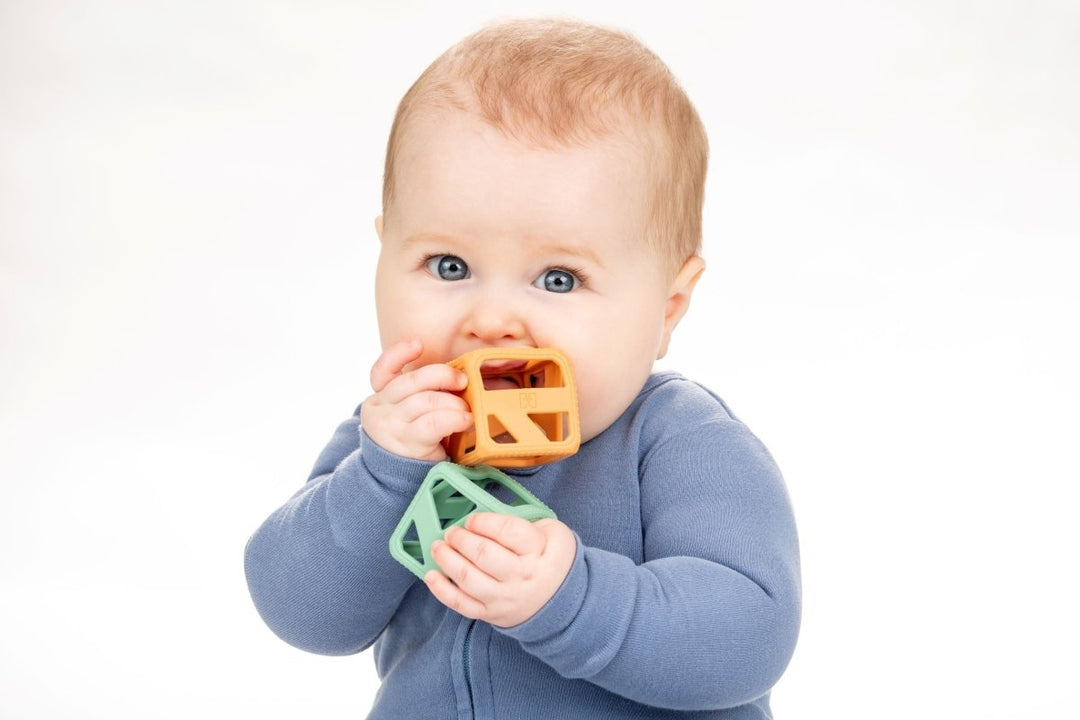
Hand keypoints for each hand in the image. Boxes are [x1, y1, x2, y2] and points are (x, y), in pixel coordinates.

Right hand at [360, 340, 471, 460]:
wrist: (397, 478)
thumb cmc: (412, 437)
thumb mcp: (407, 412)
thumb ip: (421, 392)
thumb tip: (458, 375)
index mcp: (380, 396)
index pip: (382, 371)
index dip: (399, 355)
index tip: (418, 344)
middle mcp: (381, 408)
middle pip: (410, 381)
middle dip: (442, 375)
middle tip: (462, 379)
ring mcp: (392, 426)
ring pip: (425, 400)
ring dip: (452, 401)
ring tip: (467, 408)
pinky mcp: (408, 443)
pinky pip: (434, 423)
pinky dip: (454, 418)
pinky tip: (466, 420)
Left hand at [425, 513, 576, 627]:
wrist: (562, 604)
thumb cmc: (550, 560)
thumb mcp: (553, 534)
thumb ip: (527, 521)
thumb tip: (488, 515)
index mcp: (538, 552)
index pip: (508, 532)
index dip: (484, 522)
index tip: (472, 519)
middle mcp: (522, 577)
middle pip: (484, 554)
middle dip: (461, 539)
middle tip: (452, 532)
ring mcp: (504, 598)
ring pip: (469, 579)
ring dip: (447, 560)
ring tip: (438, 547)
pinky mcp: (491, 614)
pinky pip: (461, 604)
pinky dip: (441, 590)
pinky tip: (431, 575)